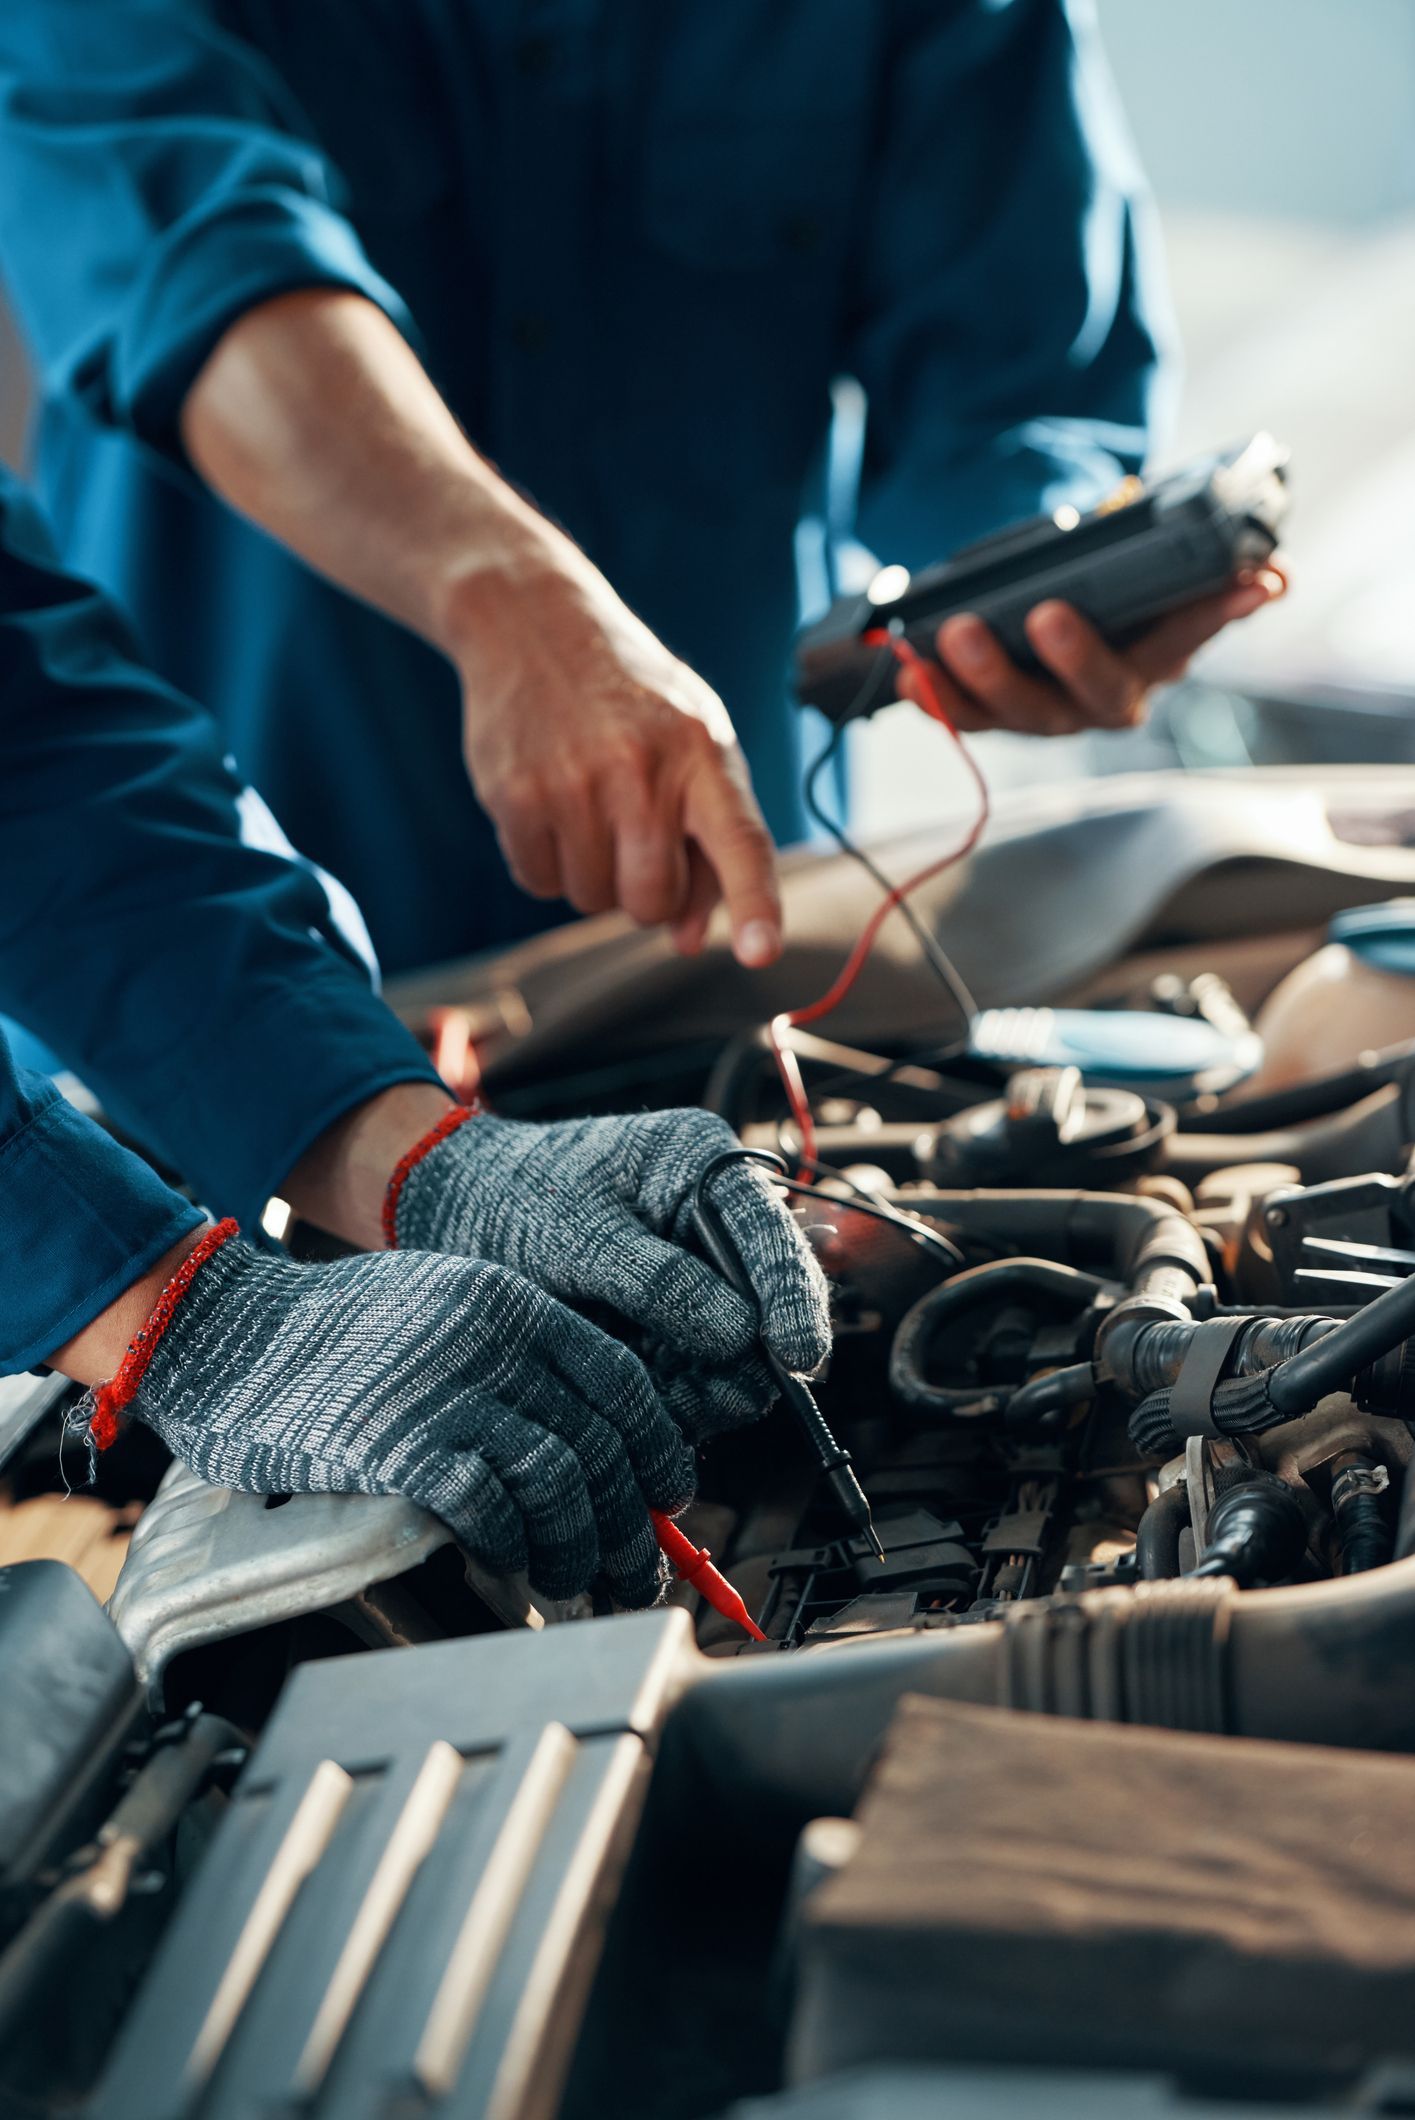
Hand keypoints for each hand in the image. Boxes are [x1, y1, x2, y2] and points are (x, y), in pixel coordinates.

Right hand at [124, 1237, 693, 1604]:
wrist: (226, 1332)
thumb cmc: (333, 1332)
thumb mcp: (445, 1306)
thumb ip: (514, 1358)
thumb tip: (589, 1439)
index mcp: (513, 1305)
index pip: (623, 1385)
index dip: (658, 1453)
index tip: (666, 1500)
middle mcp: (492, 1343)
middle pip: (602, 1445)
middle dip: (632, 1526)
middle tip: (636, 1572)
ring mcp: (445, 1393)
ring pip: (560, 1482)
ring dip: (578, 1548)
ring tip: (573, 1581)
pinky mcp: (396, 1448)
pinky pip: (489, 1508)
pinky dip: (511, 1544)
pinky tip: (508, 1561)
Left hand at [391, 1107, 831, 1441]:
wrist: (454, 1214)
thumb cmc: (509, 1197)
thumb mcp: (577, 1235)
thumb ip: (657, 1280)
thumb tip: (738, 1333)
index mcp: (704, 1165)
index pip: (772, 1233)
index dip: (794, 1297)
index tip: (798, 1357)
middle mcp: (713, 1219)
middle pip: (771, 1299)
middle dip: (750, 1355)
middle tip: (713, 1395)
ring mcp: (697, 1273)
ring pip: (742, 1349)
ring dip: (711, 1382)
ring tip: (660, 1391)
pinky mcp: (675, 1320)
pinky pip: (702, 1371)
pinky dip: (682, 1394)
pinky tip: (647, 1394)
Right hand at [448, 540, 780, 964]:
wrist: (532, 623)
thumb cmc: (631, 701)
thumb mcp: (690, 746)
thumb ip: (707, 842)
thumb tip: (690, 939)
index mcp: (701, 754)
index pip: (740, 841)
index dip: (754, 904)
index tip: (761, 953)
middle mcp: (640, 769)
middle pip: (651, 901)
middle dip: (646, 893)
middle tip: (634, 838)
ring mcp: (572, 784)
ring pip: (592, 901)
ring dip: (594, 875)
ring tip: (589, 805)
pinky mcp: (513, 796)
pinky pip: (539, 884)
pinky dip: (547, 863)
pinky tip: (551, 804)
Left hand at [898, 567, 1285, 736]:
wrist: (1047, 609)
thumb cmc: (1107, 593)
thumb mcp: (1149, 576)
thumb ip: (1202, 578)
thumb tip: (1273, 577)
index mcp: (1156, 660)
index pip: (1190, 636)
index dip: (1213, 617)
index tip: (1244, 588)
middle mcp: (1103, 699)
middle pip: (1091, 696)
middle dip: (1072, 658)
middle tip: (1049, 615)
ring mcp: (1044, 711)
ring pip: (1017, 712)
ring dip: (982, 678)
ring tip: (954, 634)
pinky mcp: (988, 713)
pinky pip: (960, 714)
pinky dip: (932, 695)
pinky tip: (910, 672)